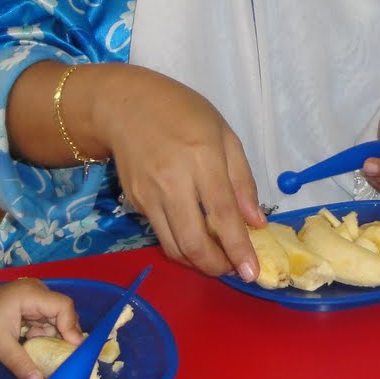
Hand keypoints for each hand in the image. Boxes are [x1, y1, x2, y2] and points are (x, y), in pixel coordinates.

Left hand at [0, 278, 83, 378]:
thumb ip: (20, 363)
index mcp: (30, 294)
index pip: (63, 306)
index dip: (71, 327)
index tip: (71, 350)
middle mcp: (37, 291)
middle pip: (63, 312)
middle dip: (64, 334)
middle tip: (62, 356)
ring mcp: (36, 296)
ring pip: (57, 317)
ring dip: (53, 335)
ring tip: (44, 351)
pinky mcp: (33, 304)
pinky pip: (48, 319)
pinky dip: (45, 333)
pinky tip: (33, 342)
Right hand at [100, 67, 265, 280]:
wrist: (123, 105)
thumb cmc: (182, 112)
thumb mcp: (224, 134)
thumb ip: (242, 180)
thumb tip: (256, 222)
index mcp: (202, 159)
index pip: (223, 215)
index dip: (238, 249)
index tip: (252, 272)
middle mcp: (173, 182)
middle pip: (193, 242)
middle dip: (216, 266)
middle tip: (233, 270)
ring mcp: (149, 195)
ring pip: (173, 247)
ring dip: (197, 263)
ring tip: (217, 260)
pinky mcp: (134, 202)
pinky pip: (160, 233)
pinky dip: (180, 245)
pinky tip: (195, 237)